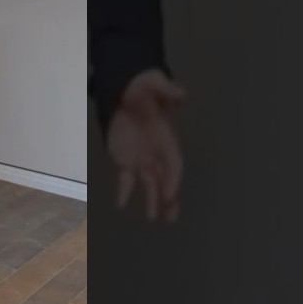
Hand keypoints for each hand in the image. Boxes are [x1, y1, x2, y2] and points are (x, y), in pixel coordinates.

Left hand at [107, 69, 185, 221]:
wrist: (126, 92)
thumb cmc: (143, 89)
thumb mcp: (153, 85)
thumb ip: (166, 90)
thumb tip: (182, 93)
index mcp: (167, 139)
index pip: (173, 164)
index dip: (173, 180)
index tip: (171, 195)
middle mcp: (157, 153)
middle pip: (165, 180)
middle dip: (169, 198)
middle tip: (171, 217)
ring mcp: (141, 159)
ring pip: (149, 184)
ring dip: (152, 201)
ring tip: (153, 218)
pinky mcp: (124, 161)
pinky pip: (126, 180)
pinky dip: (124, 192)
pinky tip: (120, 205)